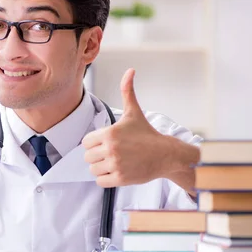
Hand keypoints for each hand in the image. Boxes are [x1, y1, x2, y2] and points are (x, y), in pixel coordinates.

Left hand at [82, 68, 165, 187]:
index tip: (106, 143)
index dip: (94, 143)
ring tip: (115, 162)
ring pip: (93, 170)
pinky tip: (117, 171)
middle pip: (87, 156)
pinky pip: (100, 181)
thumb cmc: (147, 134)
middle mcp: (111, 149)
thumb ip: (127, 91)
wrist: (166, 154)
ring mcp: (116, 165)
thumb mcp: (134, 112)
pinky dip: (106, 179)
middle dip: (97, 156)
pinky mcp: (120, 178)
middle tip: (112, 153)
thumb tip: (130, 70)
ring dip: (101, 168)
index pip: (85, 142)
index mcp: (110, 133)